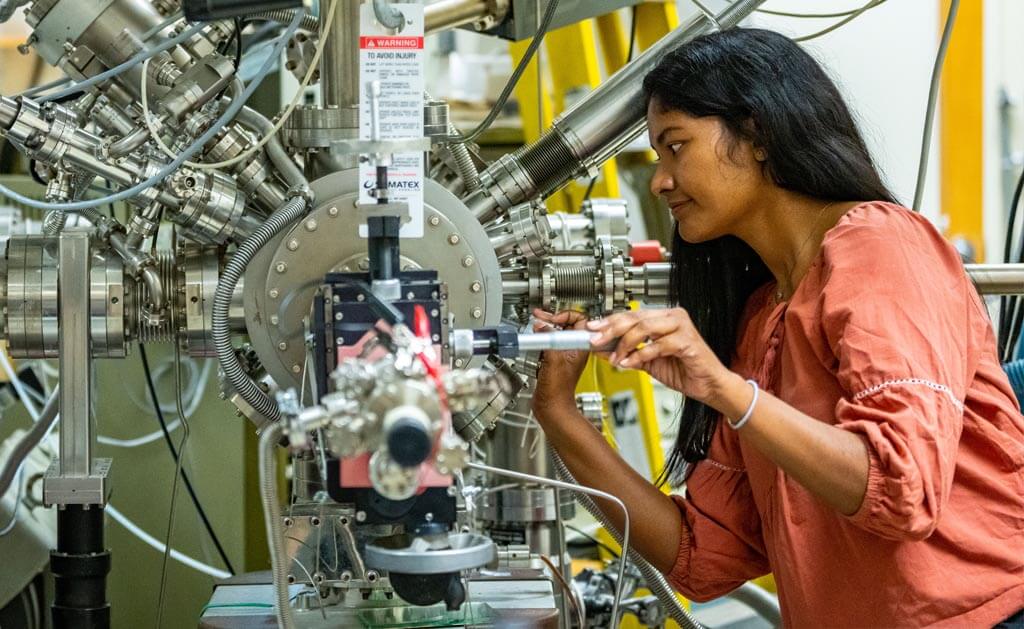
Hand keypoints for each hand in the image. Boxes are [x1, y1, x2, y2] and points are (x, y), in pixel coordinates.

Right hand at [531, 309, 589, 417]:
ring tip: (535, 325)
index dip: (566, 315)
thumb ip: (549, 339)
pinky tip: (534, 340)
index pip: (581, 320)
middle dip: (552, 319)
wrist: (551, 406)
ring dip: (545, 328)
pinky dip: (541, 340)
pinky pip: (548, 344)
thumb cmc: (558, 389)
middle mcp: (573, 349)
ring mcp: (563, 355)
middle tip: (539, 316)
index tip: (553, 318)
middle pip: (566, 325)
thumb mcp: (553, 359)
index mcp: (581, 347)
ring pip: (556, 334)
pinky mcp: (553, 361)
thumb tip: (542, 326)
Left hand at [587, 308, 737, 408]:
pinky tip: (630, 363)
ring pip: (644, 328)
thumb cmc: (683, 370)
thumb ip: (627, 353)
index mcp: (662, 317)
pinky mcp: (687, 341)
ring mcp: (681, 327)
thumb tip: (603, 349)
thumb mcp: (648, 361)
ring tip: (615, 358)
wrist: (708, 386)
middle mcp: (672, 317)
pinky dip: (641, 355)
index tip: (592, 329)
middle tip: (596, 339)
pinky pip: (657, 345)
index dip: (609, 321)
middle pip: (635, 317)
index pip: (631, 314)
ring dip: (625, 344)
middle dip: (611, 329)